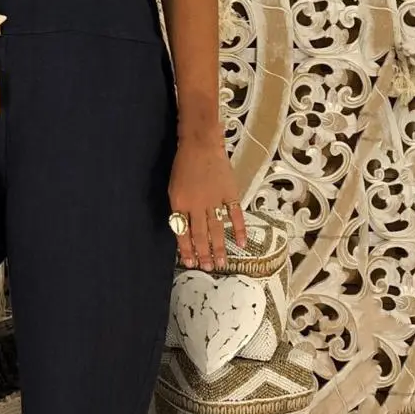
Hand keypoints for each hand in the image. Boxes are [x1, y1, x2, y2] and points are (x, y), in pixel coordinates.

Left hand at [169, 130, 245, 270]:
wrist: (200, 144)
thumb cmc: (183, 165)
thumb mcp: (173, 189)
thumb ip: (179, 209)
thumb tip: (184, 229)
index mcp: (180, 204)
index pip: (182, 232)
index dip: (186, 249)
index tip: (190, 262)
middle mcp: (197, 205)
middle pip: (200, 234)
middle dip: (203, 253)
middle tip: (208, 268)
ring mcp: (215, 200)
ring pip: (217, 229)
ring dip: (219, 247)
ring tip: (222, 263)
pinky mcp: (230, 193)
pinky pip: (235, 214)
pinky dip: (238, 229)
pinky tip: (241, 244)